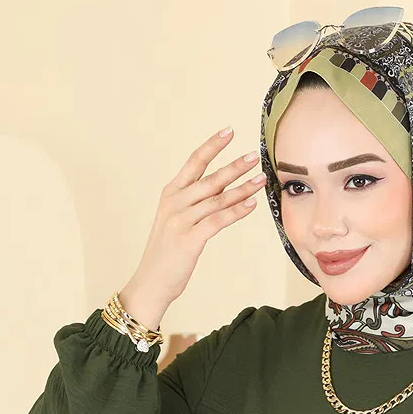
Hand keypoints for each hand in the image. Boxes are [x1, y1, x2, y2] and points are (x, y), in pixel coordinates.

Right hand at [124, 127, 267, 314]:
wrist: (151, 282)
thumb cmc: (167, 253)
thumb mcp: (176, 220)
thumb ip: (195, 203)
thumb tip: (222, 188)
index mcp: (171, 194)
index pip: (194, 162)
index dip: (212, 145)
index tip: (229, 131)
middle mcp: (175, 202)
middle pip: (209, 178)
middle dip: (234, 165)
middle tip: (255, 155)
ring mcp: (181, 220)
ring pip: (217, 199)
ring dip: (242, 188)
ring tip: (261, 178)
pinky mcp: (190, 239)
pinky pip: (218, 221)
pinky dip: (237, 212)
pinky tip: (252, 205)